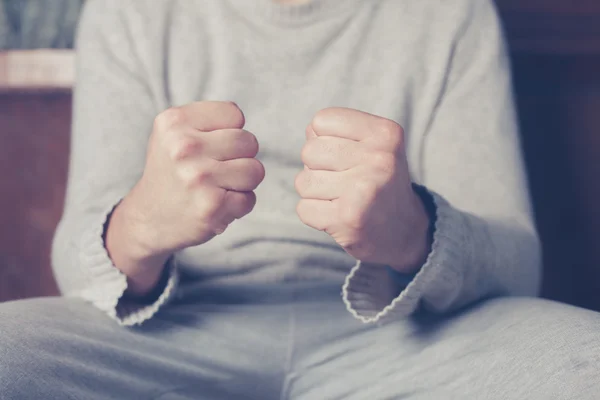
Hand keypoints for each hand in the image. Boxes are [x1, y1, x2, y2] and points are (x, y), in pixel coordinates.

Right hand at [106, 101, 263, 293]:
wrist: (148, 219)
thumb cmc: (173, 171)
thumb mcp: (176, 132)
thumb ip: (210, 121)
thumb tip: (245, 132)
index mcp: (174, 122)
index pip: (234, 114)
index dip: (229, 131)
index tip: (209, 147)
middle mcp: (184, 146)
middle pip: (249, 141)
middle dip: (240, 157)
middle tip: (214, 170)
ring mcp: (198, 177)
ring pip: (255, 170)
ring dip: (242, 182)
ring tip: (217, 187)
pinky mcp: (212, 206)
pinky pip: (249, 199)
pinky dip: (238, 206)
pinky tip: (214, 205)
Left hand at [295, 108, 429, 273]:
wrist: (403, 231)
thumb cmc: (378, 182)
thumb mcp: (373, 146)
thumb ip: (339, 132)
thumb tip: (310, 131)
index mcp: (385, 134)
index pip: (321, 120)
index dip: (323, 139)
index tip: (345, 155)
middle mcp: (379, 159)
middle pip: (309, 151)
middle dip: (317, 167)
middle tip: (343, 181)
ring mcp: (364, 190)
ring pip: (303, 181)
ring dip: (315, 193)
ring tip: (341, 198)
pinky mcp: (349, 218)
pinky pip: (304, 209)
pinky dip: (315, 215)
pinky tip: (338, 216)